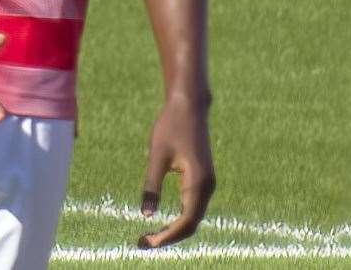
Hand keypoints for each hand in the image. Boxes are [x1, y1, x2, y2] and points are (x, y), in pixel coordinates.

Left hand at [137, 93, 214, 247]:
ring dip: (174, 230)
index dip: (167, 236)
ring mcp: (207, 183)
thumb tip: (146, 216)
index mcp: (198, 182)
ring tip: (150, 237)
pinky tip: (163, 224)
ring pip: (193, 217)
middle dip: (170, 237)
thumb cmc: (170, 126)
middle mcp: (208, 186)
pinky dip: (180, 219)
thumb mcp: (156, 156)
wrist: (189, 106)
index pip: (186, 221)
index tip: (147, 242)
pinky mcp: (202, 179)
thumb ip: (151, 186)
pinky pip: (193, 207)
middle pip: (192, 224)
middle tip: (143, 243)